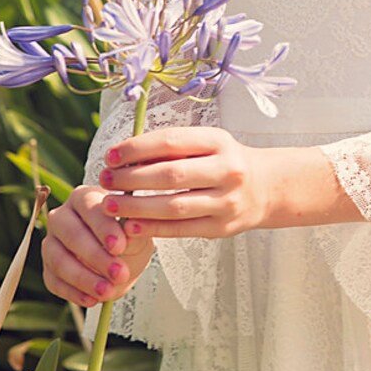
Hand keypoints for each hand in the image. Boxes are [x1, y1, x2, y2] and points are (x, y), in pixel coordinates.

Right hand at [42, 185, 154, 307]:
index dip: (104, 228)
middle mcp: (62, 216)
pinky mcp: (48, 268)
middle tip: (119, 273)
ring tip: (108, 291)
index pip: (89, 207)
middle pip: (72, 234)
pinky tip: (92, 300)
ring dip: (84, 278)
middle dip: (96, 256)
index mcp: (84, 197)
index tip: (119, 246)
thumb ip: (133, 232)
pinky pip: (54, 281)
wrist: (123, 260)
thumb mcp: (138, 234)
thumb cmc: (129, 238)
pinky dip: (73, 293)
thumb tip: (128, 230)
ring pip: (59, 259)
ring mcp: (51, 242)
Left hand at [98, 126, 270, 239]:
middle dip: (131, 178)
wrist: (265, 187)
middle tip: (105, 180)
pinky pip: (181, 229)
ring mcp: (226, 201)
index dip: (137, 148)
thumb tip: (124, 156)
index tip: (111, 155)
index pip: (172, 142)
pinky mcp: (221, 228)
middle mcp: (226, 170)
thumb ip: (172, 147)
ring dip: (136, 206)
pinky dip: (153, 228)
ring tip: (109, 204)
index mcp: (219, 141)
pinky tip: (130, 225)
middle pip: (170, 175)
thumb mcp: (207, 144)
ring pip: (173, 206)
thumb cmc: (223, 161)